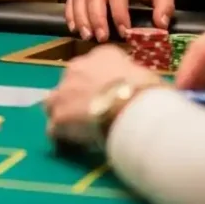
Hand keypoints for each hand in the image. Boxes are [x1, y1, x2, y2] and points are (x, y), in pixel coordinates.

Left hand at [43, 45, 164, 144]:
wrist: (133, 107)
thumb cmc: (149, 93)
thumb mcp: (150, 79)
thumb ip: (139, 82)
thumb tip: (144, 92)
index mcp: (102, 55)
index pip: (95, 66)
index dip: (101, 84)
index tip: (110, 99)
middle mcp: (78, 67)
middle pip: (72, 83)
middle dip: (79, 98)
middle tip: (95, 116)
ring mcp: (64, 90)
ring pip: (55, 102)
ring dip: (65, 115)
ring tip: (80, 131)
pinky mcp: (59, 115)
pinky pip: (54, 128)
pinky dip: (63, 137)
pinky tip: (75, 148)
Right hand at [65, 0, 173, 41]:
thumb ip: (164, 5)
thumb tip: (160, 24)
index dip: (119, 12)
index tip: (125, 31)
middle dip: (96, 18)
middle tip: (102, 37)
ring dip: (81, 17)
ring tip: (87, 36)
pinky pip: (73, 0)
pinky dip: (71, 14)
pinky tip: (75, 28)